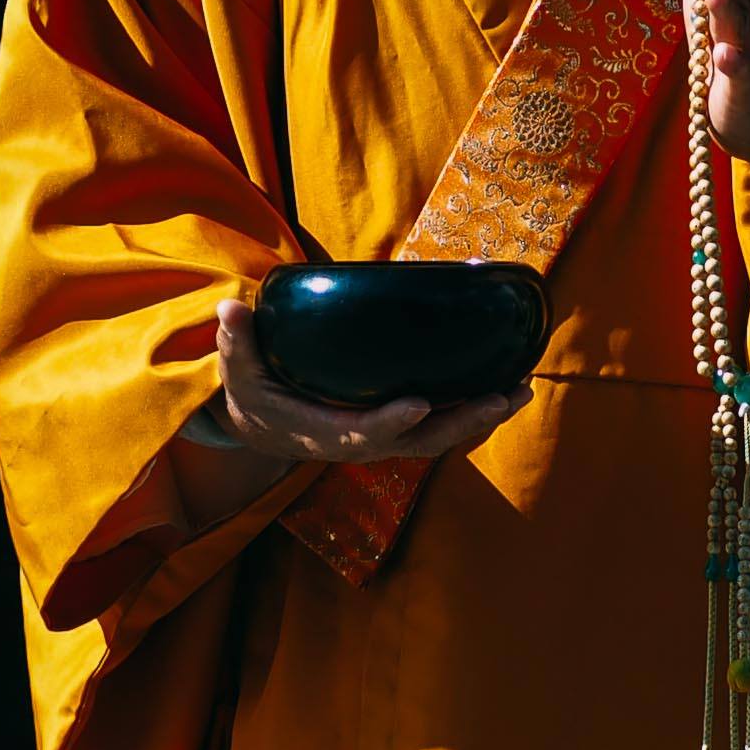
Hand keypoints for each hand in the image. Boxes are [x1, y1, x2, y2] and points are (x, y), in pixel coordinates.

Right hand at [193, 296, 528, 481]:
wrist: (263, 427)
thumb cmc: (253, 392)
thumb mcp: (238, 370)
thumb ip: (237, 341)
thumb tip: (229, 307)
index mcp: (319, 431)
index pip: (358, 434)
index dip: (389, 424)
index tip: (418, 406)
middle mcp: (359, 440)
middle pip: (417, 442)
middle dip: (461, 422)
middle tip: (502, 397)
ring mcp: (383, 437)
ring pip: (438, 438)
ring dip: (480, 418)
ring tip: (520, 392)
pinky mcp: (398, 428)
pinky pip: (440, 426)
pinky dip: (474, 412)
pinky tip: (507, 390)